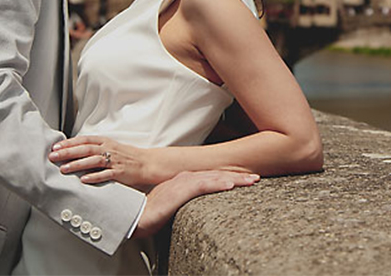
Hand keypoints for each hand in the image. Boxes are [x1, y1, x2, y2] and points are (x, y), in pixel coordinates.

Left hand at [50, 135, 162, 190]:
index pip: (84, 139)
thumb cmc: (127, 156)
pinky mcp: (120, 172)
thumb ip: (94, 149)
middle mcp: (109, 149)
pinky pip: (106, 174)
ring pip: (93, 160)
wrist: (147, 163)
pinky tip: (84, 179)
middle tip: (53, 156)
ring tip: (64, 169)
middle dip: (68, 152)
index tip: (56, 147)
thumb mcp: (110, 147)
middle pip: (86, 149)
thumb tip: (73, 152)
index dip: (70, 142)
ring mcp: (115, 160)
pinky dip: (94, 176)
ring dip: (78, 164)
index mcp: (106, 142)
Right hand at [133, 170, 258, 238]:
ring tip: (250, 180)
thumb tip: (197, 203)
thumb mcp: (173, 203)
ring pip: (215, 178)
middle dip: (238, 176)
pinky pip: (203, 186)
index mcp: (186, 180)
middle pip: (218, 175)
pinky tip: (229, 185)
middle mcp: (187, 178)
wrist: (134, 216)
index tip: (246, 179)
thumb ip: (186, 199)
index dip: (231, 177)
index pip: (213, 177)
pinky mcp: (180, 191)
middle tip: (256, 177)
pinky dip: (217, 184)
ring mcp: (184, 183)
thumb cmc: (151, 212)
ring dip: (234, 179)